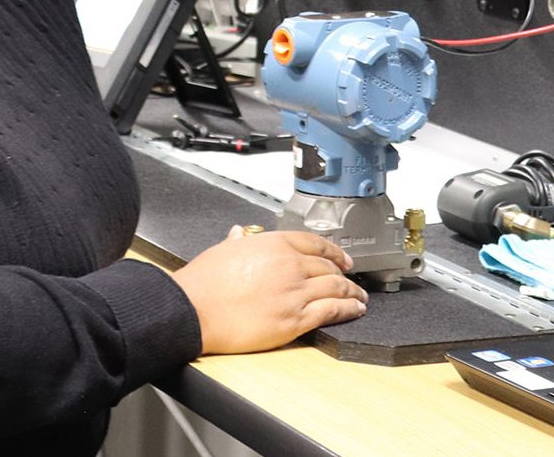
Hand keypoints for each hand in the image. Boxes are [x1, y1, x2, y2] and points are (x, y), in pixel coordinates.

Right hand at [170, 226, 367, 355]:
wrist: (194, 310)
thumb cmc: (203, 282)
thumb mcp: (222, 250)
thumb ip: (237, 242)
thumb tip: (239, 234)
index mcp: (273, 243)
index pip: (315, 243)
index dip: (334, 251)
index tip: (341, 258)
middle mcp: (289, 264)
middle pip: (328, 266)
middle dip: (343, 274)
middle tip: (351, 279)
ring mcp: (294, 292)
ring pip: (336, 288)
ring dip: (352, 293)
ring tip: (359, 298)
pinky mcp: (294, 319)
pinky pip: (331, 311)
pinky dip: (348, 310)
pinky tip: (354, 310)